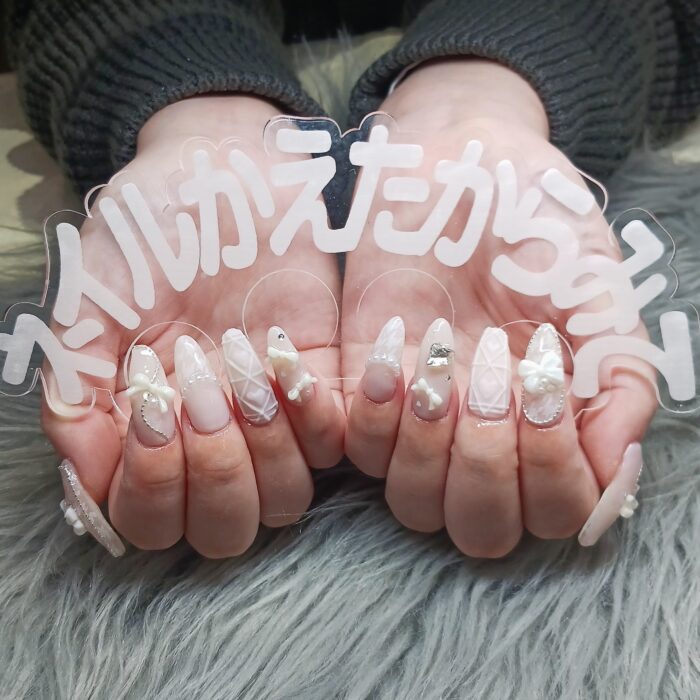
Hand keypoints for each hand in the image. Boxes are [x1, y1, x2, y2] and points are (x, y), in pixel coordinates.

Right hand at [46, 95, 344, 556]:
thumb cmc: (149, 227)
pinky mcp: (324, 382)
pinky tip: (284, 354)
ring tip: (240, 363)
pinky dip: (315, 415)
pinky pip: (337, 442)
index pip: (150, 519)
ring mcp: (270, 416)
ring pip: (287, 498)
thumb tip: (84, 477)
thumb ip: (76, 387)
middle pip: (225, 528)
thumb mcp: (92, 298)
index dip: (151, 486)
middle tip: (198, 386)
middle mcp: (211, 437)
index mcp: (148, 429)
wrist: (221, 168)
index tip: (151, 405)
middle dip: (213, 472)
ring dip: (263, 445)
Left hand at [342, 59, 654, 555]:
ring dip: (427, 445)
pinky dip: (372, 413)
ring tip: (441, 359)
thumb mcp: (598, 292)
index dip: (550, 473)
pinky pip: (354, 448)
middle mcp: (486, 439)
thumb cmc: (536, 222)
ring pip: (413, 503)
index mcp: (551, 425)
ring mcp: (423, 422)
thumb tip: (615, 469)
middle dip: (486, 466)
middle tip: (493, 375)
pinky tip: (394, 345)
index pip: (555, 513)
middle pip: (481, 527)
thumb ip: (619, 383)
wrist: (459, 165)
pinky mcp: (366, 391)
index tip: (543, 388)